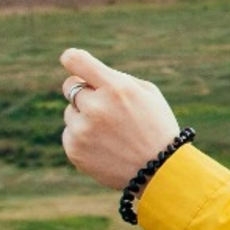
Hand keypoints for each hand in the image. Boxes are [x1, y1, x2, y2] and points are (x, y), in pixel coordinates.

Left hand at [58, 48, 182, 189]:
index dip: (72, 58)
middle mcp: (96, 107)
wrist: (160, 171)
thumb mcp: (148, 94)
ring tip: (111, 133)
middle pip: (70, 86)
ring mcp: (82, 130)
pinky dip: (83, 137)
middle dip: (84, 92)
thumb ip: (116, 79)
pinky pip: (70, 133)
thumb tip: (85, 76)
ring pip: (70, 112)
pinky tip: (105, 146)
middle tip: (103, 106)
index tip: (70, 60)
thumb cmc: (156, 127)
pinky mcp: (74, 149)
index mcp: (116, 88)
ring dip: (84, 117)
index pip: (77, 61)